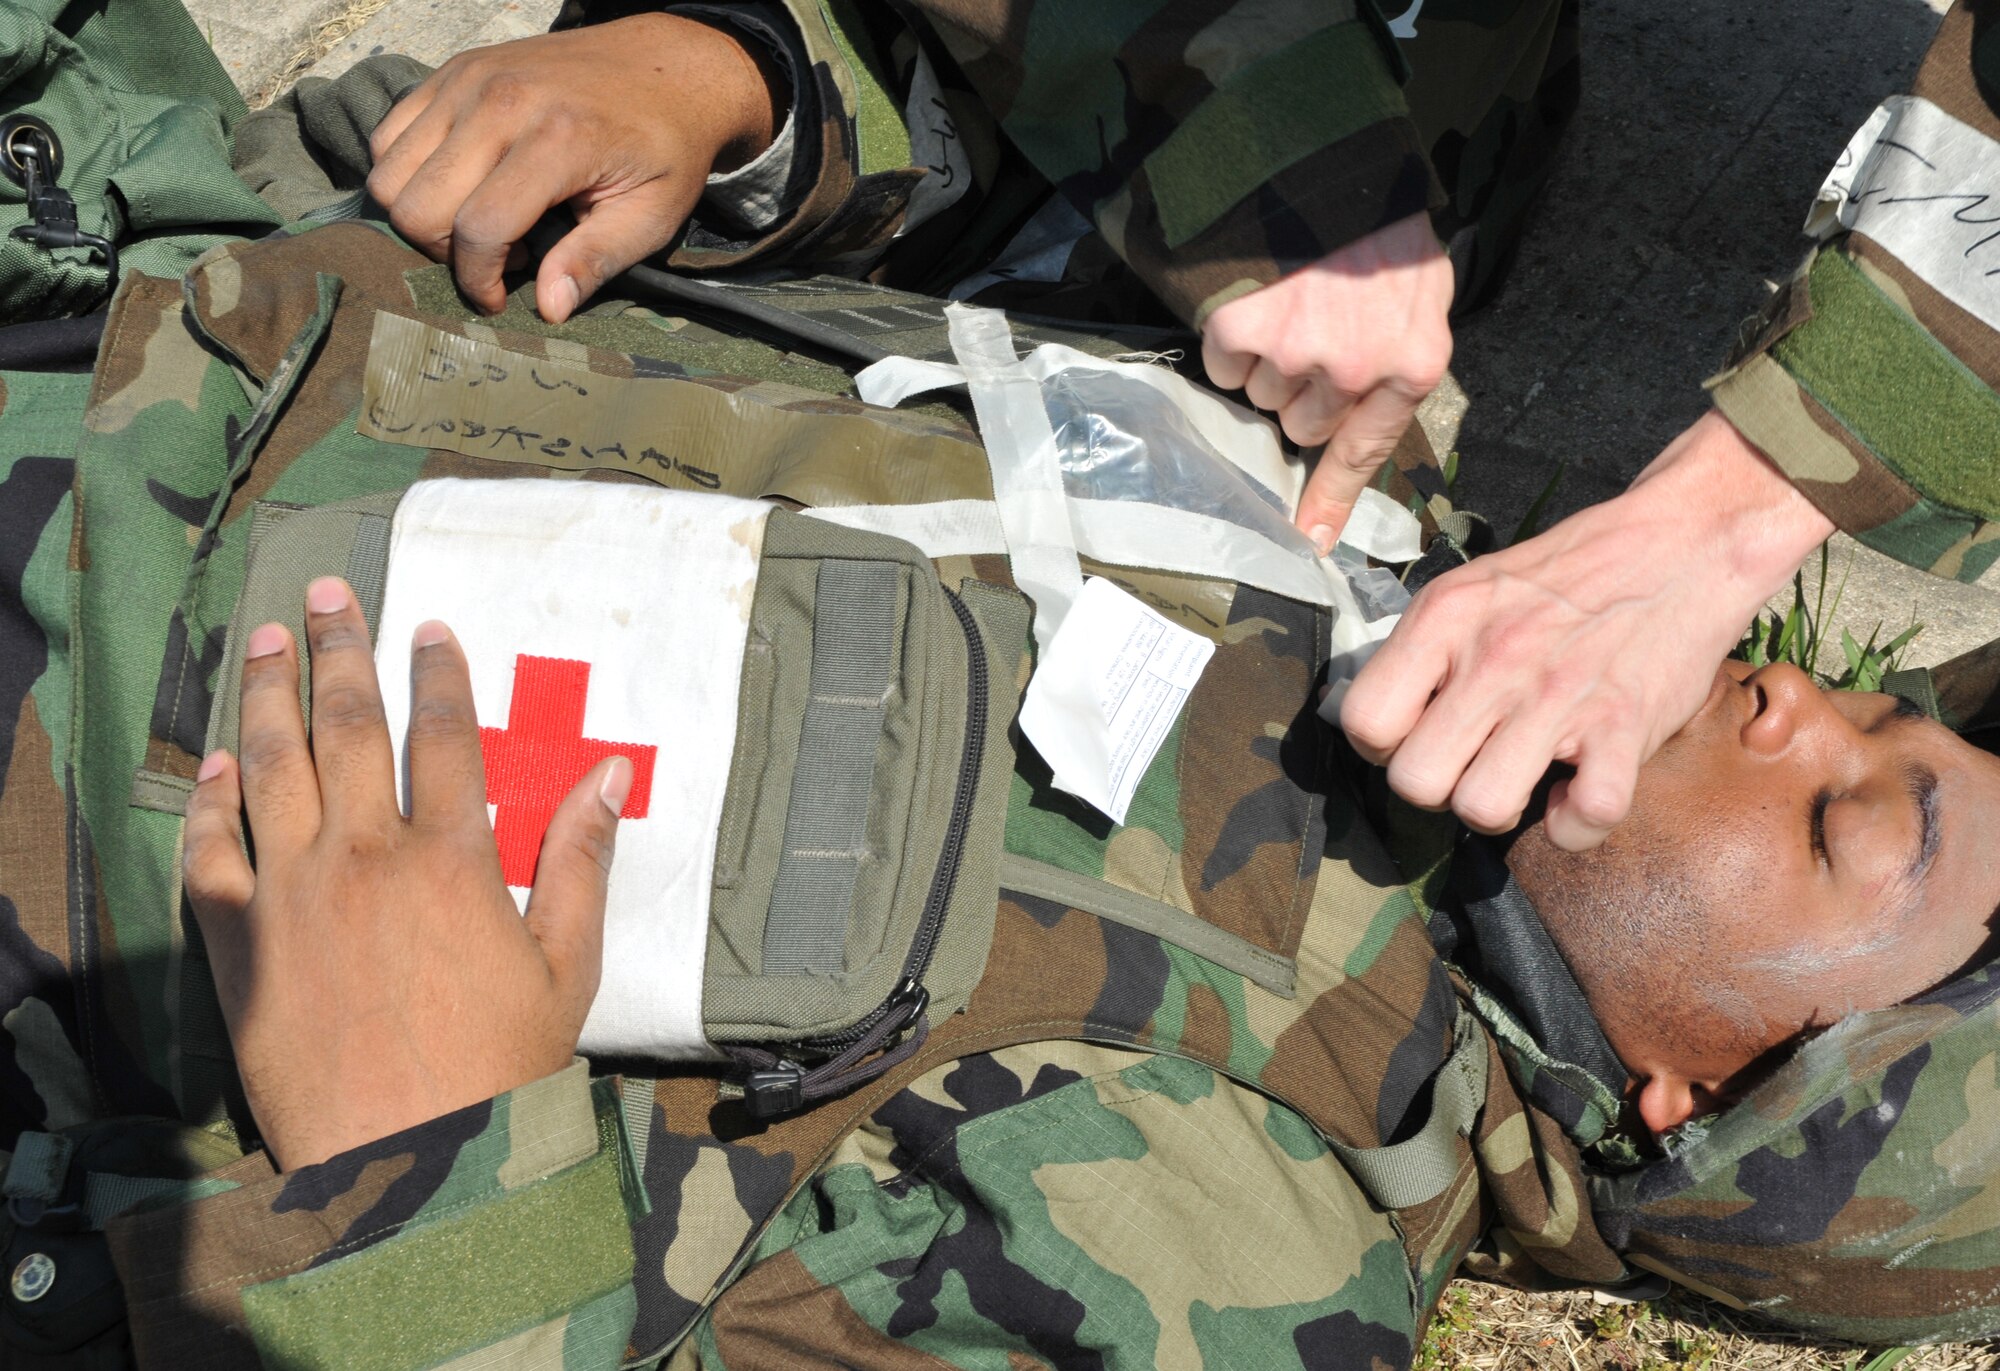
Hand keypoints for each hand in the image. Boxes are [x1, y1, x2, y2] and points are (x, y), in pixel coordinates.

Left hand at [181, 577, 630, 1168]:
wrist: (410, 1159)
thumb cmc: (503, 1066)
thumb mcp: (568, 964)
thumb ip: (582, 862)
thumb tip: (609, 776)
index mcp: (451, 858)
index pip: (443, 735)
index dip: (436, 674)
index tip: (425, 629)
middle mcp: (365, 856)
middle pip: (348, 726)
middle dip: (339, 652)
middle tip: (329, 598)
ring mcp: (292, 894)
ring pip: (273, 766)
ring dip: (267, 694)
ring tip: (266, 640)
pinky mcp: (237, 942)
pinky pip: (212, 851)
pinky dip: (212, 799)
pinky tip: (220, 762)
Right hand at [367, 14, 781, 322]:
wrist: (665, 67)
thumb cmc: (664, 148)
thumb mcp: (650, 215)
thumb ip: (594, 261)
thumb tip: (548, 309)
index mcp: (555, 139)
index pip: (478, 228)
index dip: (480, 280)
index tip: (501, 298)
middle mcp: (500, 101)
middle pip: (415, 204)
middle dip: (445, 252)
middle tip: (496, 256)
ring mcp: (467, 79)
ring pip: (389, 172)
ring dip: (423, 213)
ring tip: (482, 219)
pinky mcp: (453, 70)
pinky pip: (389, 136)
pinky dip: (411, 173)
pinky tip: (465, 184)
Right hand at [1201, 212, 1454, 553]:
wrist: (1339, 163)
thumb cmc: (1384, 229)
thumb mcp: (1423, 295)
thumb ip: (1401, 358)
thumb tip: (1355, 422)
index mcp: (1411, 362)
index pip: (1364, 450)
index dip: (1332, 498)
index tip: (1311, 543)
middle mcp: (1355, 368)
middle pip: (1304, 423)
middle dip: (1302, 391)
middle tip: (1313, 333)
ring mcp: (1298, 350)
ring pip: (1263, 393)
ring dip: (1269, 360)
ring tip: (1291, 304)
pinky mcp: (1246, 327)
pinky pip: (1227, 363)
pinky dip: (1233, 337)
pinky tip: (1260, 298)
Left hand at [1340, 411, 1835, 849]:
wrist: (1684, 542)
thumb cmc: (1572, 575)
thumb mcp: (1474, 589)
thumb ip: (1426, 650)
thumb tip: (1382, 723)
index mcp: (1446, 619)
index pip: (1362, 719)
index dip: (1383, 746)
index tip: (1418, 735)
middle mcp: (1494, 658)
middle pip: (1414, 782)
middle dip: (1438, 789)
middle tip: (1472, 761)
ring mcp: (1559, 695)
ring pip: (1482, 808)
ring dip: (1501, 811)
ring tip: (1523, 776)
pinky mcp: (1626, 725)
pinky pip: (1588, 816)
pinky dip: (1582, 824)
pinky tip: (1581, 790)